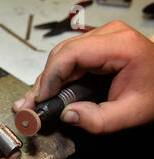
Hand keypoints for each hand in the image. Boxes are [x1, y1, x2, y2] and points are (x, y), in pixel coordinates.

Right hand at [13, 21, 153, 133]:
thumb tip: (66, 115)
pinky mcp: (96, 45)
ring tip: (36, 101)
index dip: (51, 76)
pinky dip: (57, 76)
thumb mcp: (130, 114)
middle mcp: (109, 35)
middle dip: (45, 80)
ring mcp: (102, 37)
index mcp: (121, 46)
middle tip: (31, 104)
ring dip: (48, 79)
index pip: (71, 54)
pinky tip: (48, 92)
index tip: (41, 99)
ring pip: (61, 55)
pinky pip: (69, 57)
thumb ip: (98, 120)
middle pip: (62, 53)